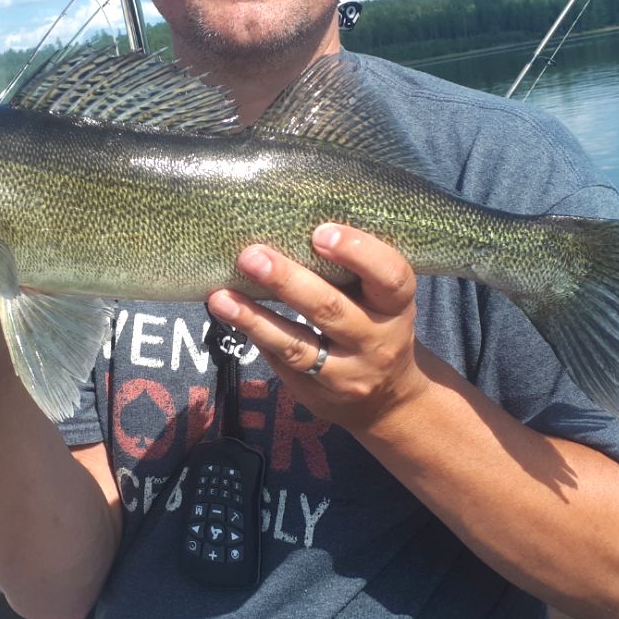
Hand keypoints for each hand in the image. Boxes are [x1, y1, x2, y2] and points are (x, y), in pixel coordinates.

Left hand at [205, 223, 432, 431]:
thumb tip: (288, 222)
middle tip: (252, 256)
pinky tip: (228, 313)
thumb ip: (350, 269)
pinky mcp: (319, 393)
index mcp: (397, 305)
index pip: (390, 276)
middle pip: (331, 309)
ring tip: (221, 297)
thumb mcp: (379, 297)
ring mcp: (348, 372)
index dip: (358, 252)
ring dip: (255, 318)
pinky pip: (282, 362)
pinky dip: (254, 334)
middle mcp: (377, 340)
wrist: (389, 397)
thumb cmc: (375, 322)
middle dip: (288, 282)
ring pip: (298, 345)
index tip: (320, 233)